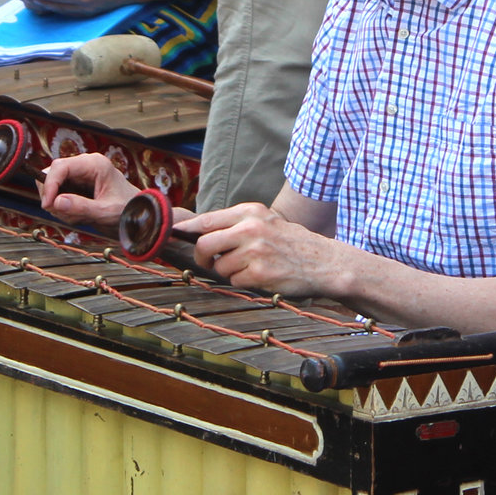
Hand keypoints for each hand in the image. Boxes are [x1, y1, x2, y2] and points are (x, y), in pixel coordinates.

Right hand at [39, 151, 136, 229]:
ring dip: (58, 205)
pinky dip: (62, 208)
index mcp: (94, 164)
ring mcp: (79, 175)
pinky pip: (58, 195)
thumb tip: (55, 202)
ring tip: (78, 217)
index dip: (49, 185)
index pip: (60, 167)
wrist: (136, 215)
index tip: (48, 205)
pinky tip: (78, 216)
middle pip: (52, 174)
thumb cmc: (126, 209)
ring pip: (52, 186)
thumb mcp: (105, 211)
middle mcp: (84, 165)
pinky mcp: (76, 186)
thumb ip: (81, 207)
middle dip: (53, 196)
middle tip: (64, 214)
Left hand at [181, 202, 351, 298]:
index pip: (206, 220)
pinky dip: (243, 282)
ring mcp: (255, 251)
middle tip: (210, 262)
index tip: (174, 234)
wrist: (322, 261)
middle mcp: (251, 228)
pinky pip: (235, 281)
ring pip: (219, 266)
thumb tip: (197, 230)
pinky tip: (259, 276)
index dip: (187, 230)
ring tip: (249, 268)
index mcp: (250, 212)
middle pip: (205, 244)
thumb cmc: (289, 242)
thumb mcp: (264, 221)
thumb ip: (234, 223)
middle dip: (203, 257)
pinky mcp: (260, 272)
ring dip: (229, 272)